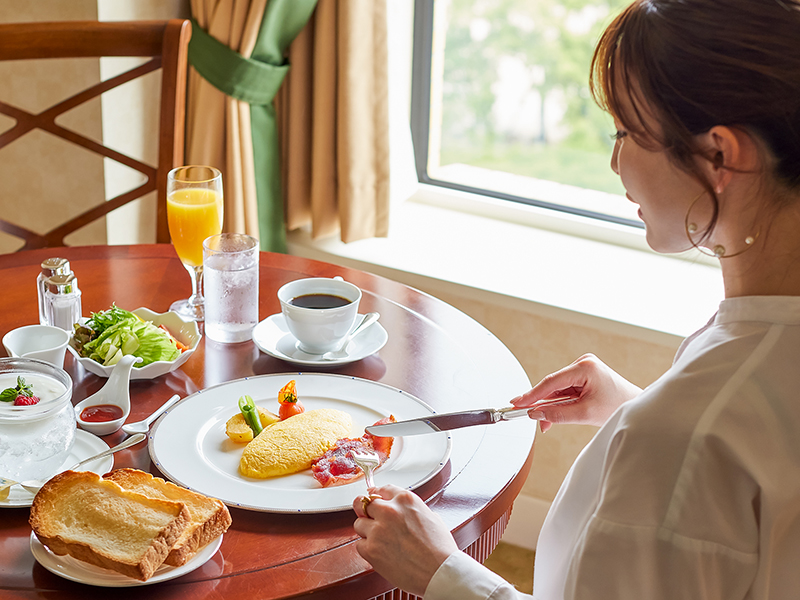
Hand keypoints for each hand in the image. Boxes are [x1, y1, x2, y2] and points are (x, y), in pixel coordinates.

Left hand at [353, 484, 458, 596]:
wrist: (439, 572)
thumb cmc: (440, 549)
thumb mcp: (430, 516)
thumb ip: (411, 510)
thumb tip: (402, 511)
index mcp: (405, 499)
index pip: (382, 489)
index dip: (376, 494)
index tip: (372, 497)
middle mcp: (389, 511)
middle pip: (363, 503)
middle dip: (365, 511)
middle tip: (370, 519)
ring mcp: (378, 530)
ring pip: (359, 524)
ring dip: (367, 531)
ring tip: (382, 542)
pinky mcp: (371, 550)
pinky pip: (360, 545)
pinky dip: (368, 550)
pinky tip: (382, 554)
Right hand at [512, 353, 640, 431]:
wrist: (637, 407)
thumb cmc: (619, 407)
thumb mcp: (586, 414)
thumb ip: (558, 414)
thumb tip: (536, 413)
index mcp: (586, 367)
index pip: (551, 381)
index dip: (532, 394)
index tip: (518, 403)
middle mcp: (583, 363)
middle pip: (552, 385)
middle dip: (541, 403)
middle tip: (526, 415)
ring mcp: (584, 368)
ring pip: (557, 389)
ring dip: (550, 405)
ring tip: (545, 422)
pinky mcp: (584, 376)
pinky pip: (564, 390)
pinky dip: (559, 403)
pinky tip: (553, 415)